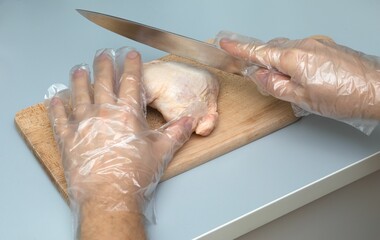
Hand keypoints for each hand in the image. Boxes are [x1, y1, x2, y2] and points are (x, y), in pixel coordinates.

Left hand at [47, 48, 194, 239]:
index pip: (131, 82)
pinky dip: (56, 107)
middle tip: (102, 53)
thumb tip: (190, 121)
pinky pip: (59, 118)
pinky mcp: (68, 138)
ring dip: (79, 80)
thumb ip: (176, 133)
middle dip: (104, 65)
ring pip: (79, 94)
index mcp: (127, 114)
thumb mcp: (161, 152)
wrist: (108, 195)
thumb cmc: (135, 174)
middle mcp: (104, 113)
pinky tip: (55, 98)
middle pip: (103, 82)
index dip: (132, 65)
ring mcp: (83, 124)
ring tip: (79, 69)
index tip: (131, 54)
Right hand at [219, 33, 379, 120]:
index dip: (240, 49)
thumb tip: (259, 76)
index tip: (225, 43)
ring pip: (289, 50)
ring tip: (294, 85)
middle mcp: (305, 44)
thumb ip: (275, 85)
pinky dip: (297, 62)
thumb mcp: (302, 98)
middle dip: (265, 62)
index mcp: (294, 57)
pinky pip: (303, 51)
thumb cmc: (344, 97)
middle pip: (274, 49)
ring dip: (283, 64)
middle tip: (266, 81)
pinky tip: (308, 78)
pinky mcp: (328, 47)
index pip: (259, 51)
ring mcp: (318, 44)